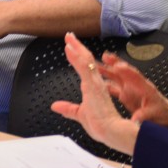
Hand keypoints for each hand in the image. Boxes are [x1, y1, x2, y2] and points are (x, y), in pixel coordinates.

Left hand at [50, 32, 139, 154]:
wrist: (110, 131)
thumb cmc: (101, 125)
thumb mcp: (80, 114)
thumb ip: (68, 109)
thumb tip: (56, 106)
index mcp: (94, 87)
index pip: (85, 68)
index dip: (77, 57)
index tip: (70, 48)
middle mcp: (96, 82)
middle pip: (86, 59)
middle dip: (77, 47)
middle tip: (69, 36)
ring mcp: (96, 82)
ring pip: (86, 59)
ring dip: (76, 47)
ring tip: (69, 38)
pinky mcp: (94, 85)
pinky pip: (85, 66)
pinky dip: (78, 56)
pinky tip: (71, 49)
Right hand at [100, 52, 167, 136]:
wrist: (164, 116)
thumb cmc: (162, 112)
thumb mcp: (154, 114)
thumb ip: (144, 115)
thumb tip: (135, 119)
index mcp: (144, 88)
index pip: (135, 77)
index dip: (126, 71)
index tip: (118, 66)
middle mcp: (135, 86)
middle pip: (123, 72)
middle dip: (114, 64)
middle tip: (105, 56)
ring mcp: (129, 89)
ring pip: (116, 77)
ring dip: (107, 71)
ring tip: (95, 65)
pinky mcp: (125, 95)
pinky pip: (114, 87)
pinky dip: (105, 84)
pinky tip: (96, 82)